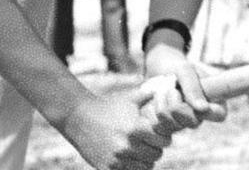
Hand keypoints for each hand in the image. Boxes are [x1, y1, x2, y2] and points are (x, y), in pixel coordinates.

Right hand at [56, 91, 170, 169]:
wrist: (78, 117)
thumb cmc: (107, 106)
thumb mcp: (130, 99)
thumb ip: (150, 96)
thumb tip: (170, 88)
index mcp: (136, 128)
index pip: (164, 141)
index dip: (164, 138)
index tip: (159, 134)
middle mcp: (127, 146)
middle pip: (156, 155)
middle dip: (155, 149)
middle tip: (149, 143)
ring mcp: (116, 159)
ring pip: (144, 167)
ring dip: (145, 160)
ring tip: (139, 151)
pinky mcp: (106, 168)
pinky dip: (131, 167)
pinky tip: (128, 158)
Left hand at [142, 43, 227, 133]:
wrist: (160, 73)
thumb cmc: (178, 69)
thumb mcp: (185, 70)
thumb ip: (193, 87)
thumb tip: (202, 108)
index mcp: (213, 101)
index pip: (220, 115)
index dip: (210, 112)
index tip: (199, 103)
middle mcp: (199, 116)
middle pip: (193, 123)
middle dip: (178, 105)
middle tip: (172, 90)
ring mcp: (183, 123)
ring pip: (173, 126)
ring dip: (163, 105)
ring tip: (162, 90)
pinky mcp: (166, 127)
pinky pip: (158, 127)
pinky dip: (152, 111)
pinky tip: (156, 100)